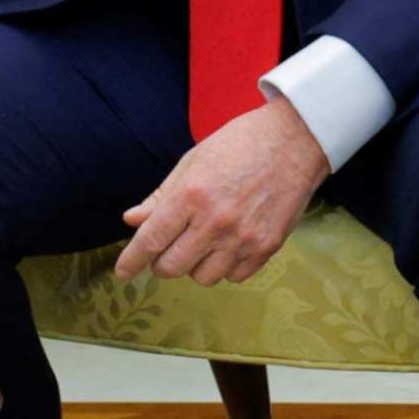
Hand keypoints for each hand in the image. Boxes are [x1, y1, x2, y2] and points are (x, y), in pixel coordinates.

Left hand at [115, 96, 329, 285]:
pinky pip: (233, 277)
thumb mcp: (193, 161)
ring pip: (202, 277)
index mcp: (192, 195)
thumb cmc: (240, 144)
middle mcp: (215, 221)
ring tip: (203, 242)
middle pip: (172, 267)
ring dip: (195, 265)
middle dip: (161, 262)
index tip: (123, 271)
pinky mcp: (267, 247)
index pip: (151, 240)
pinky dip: (225, 267)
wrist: (295, 140)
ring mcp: (243, 238)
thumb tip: (132, 220)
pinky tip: (228, 244)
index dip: (131, 260)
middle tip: (167, 248)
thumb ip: (161, 197)